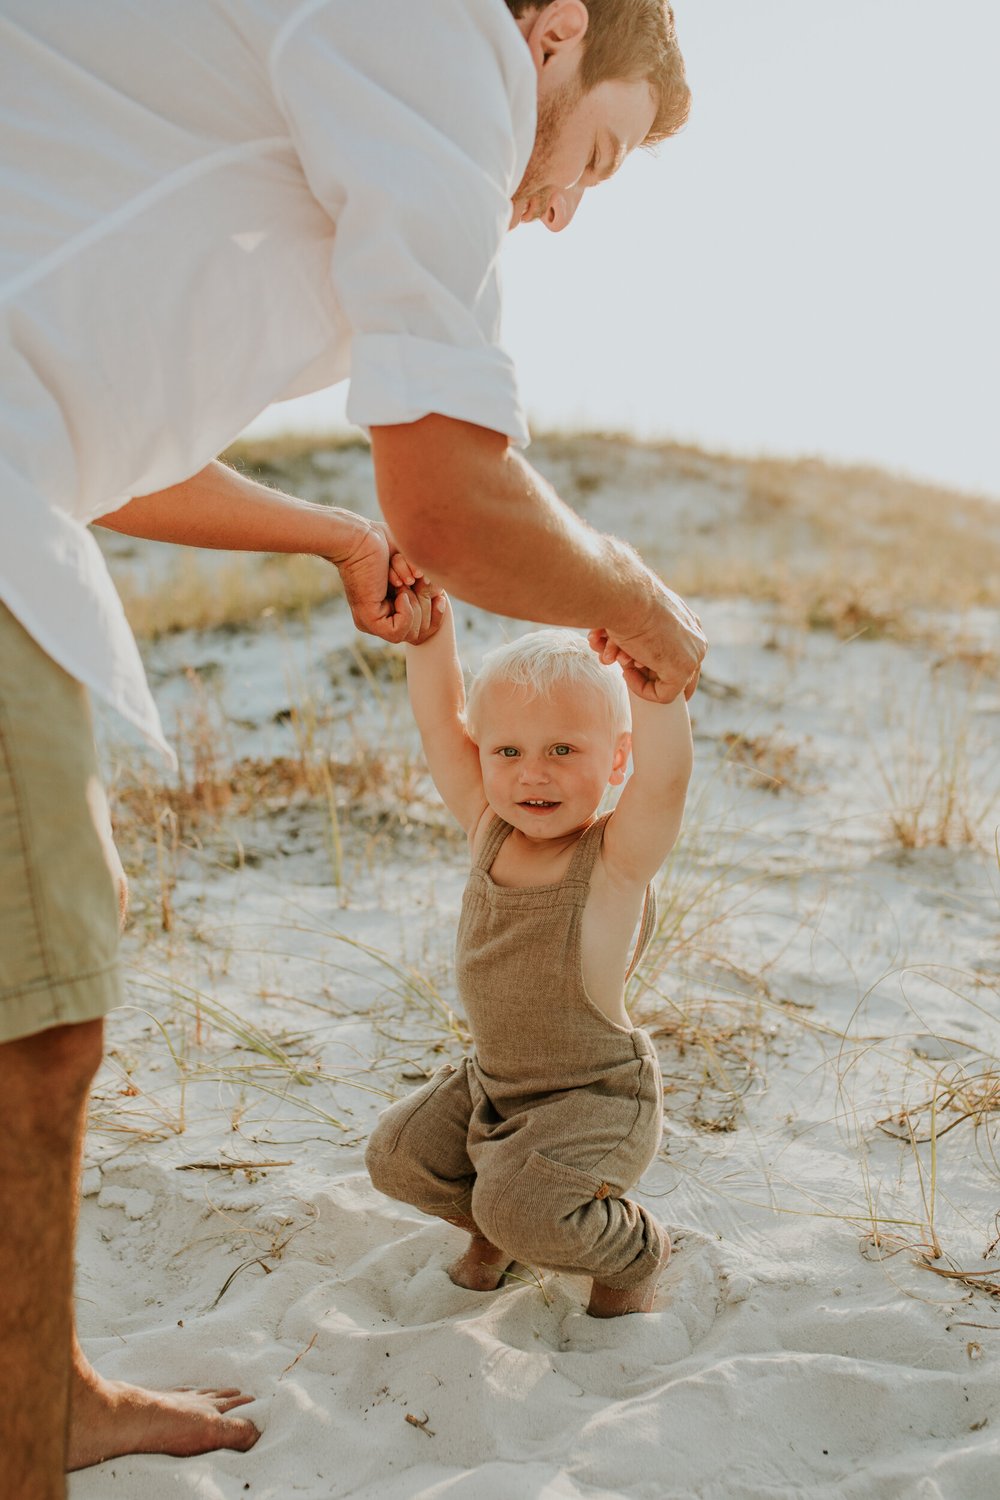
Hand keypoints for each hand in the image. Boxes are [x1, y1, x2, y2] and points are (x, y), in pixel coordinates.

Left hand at [330, 522, 442, 645]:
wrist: (362, 538)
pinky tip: (400, 592)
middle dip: (426, 604)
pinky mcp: (369, 620)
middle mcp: (379, 619)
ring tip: (404, 582)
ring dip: (415, 603)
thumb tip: (439, 600)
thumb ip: (425, 584)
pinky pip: (398, 632)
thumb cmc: (386, 544)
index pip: (422, 630)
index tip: (440, 595)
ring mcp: (372, 622)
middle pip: (421, 632)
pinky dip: (406, 611)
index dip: (437, 615)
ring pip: (412, 634)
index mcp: (388, 608)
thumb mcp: (413, 568)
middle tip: (416, 580)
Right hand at [590, 582, 705, 701]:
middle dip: (641, 669)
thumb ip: (641, 637)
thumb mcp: (637, 618)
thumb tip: (626, 653)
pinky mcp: (683, 671)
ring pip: (665, 682)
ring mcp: (692, 656)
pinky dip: (640, 689)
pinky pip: (663, 696)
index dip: (650, 662)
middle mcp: (695, 639)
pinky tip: (625, 671)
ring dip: (634, 673)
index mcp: (688, 623)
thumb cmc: (623, 602)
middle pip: (672, 669)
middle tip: (618, 658)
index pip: (677, 653)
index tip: (626, 658)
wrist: (624, 597)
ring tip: (613, 656)